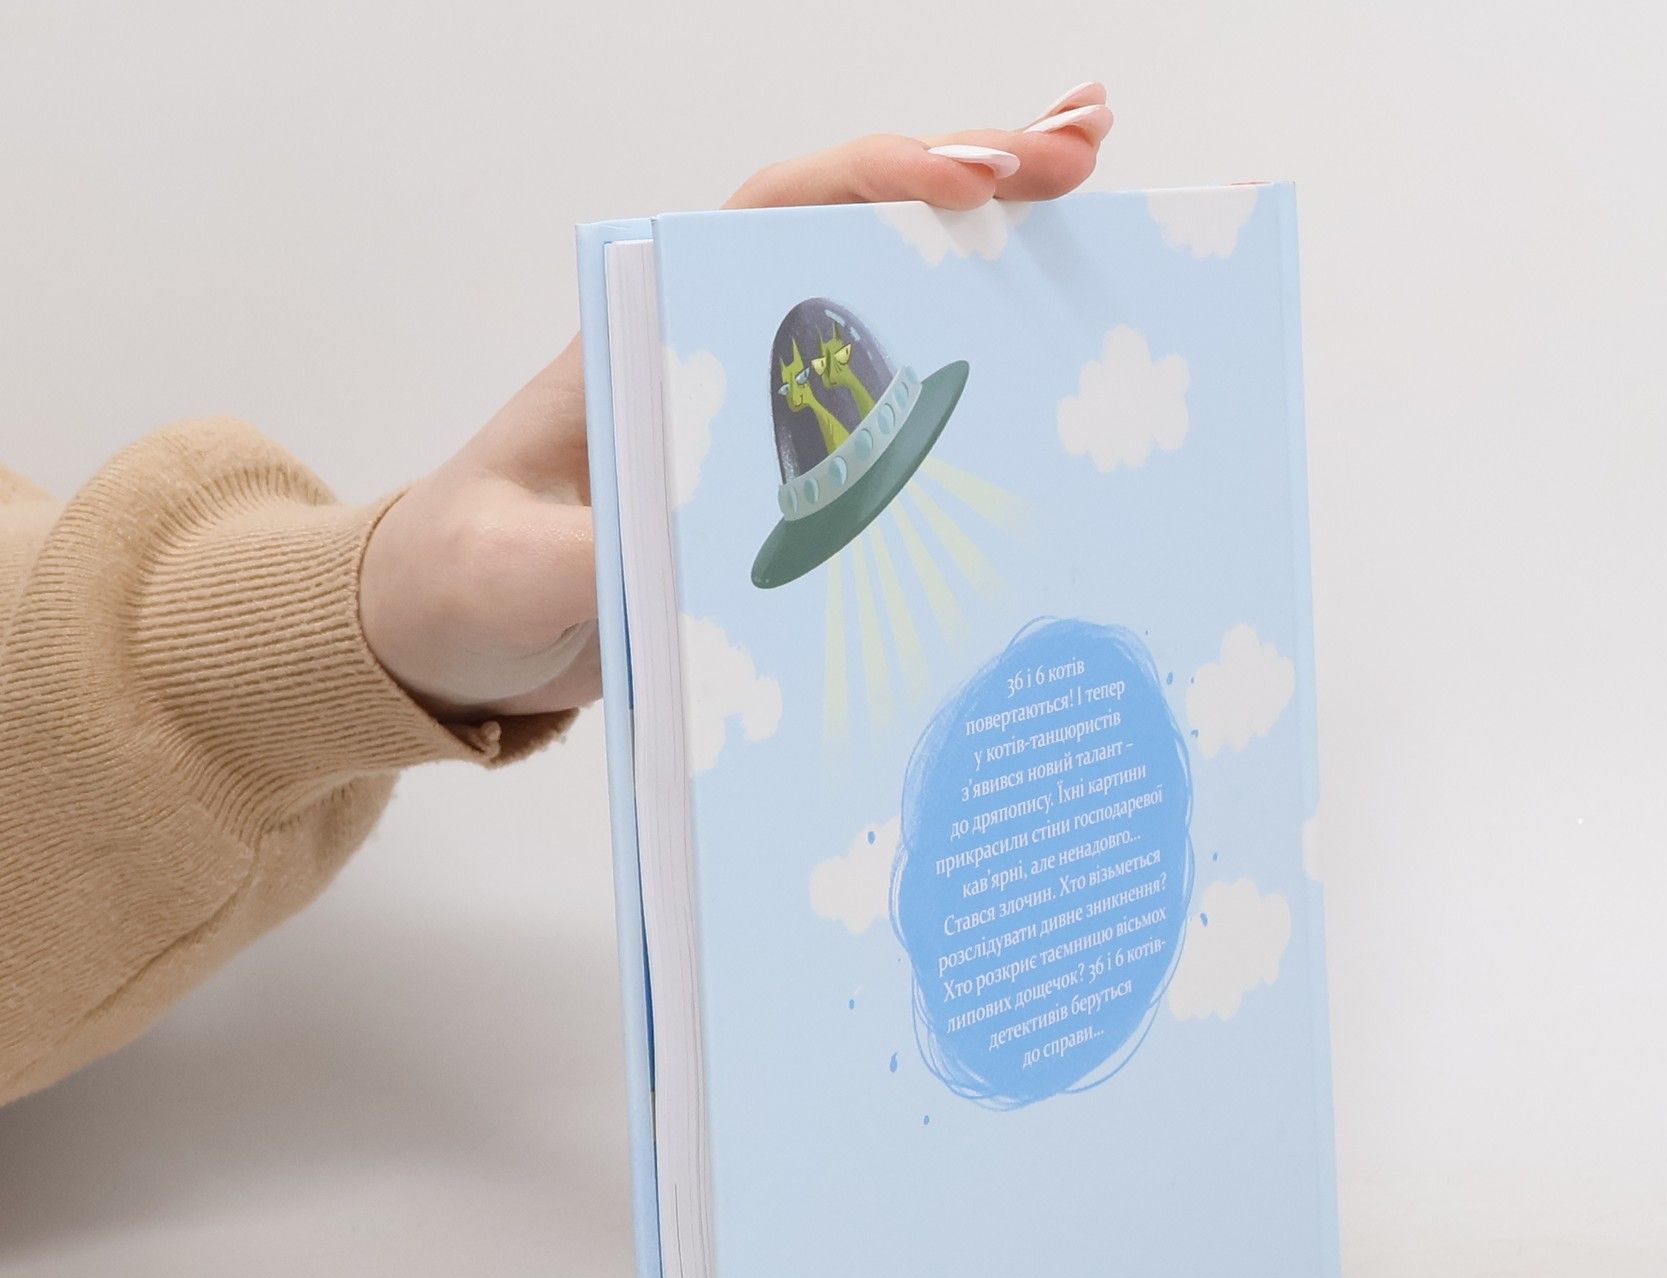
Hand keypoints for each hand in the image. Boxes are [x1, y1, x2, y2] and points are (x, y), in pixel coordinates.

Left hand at [359, 85, 1114, 719]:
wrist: (454, 635)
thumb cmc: (464, 579)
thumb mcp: (515, 570)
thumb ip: (592, 559)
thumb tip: (685, 558)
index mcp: (652, 331)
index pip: (776, 216)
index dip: (880, 182)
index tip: (973, 179)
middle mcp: (719, 349)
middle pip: (861, 236)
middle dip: (977, 179)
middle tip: (1087, 149)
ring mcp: (763, 413)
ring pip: (893, 310)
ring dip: (996, 257)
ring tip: (1106, 210)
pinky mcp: (787, 484)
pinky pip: (894, 421)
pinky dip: (974, 384)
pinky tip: (1054, 366)